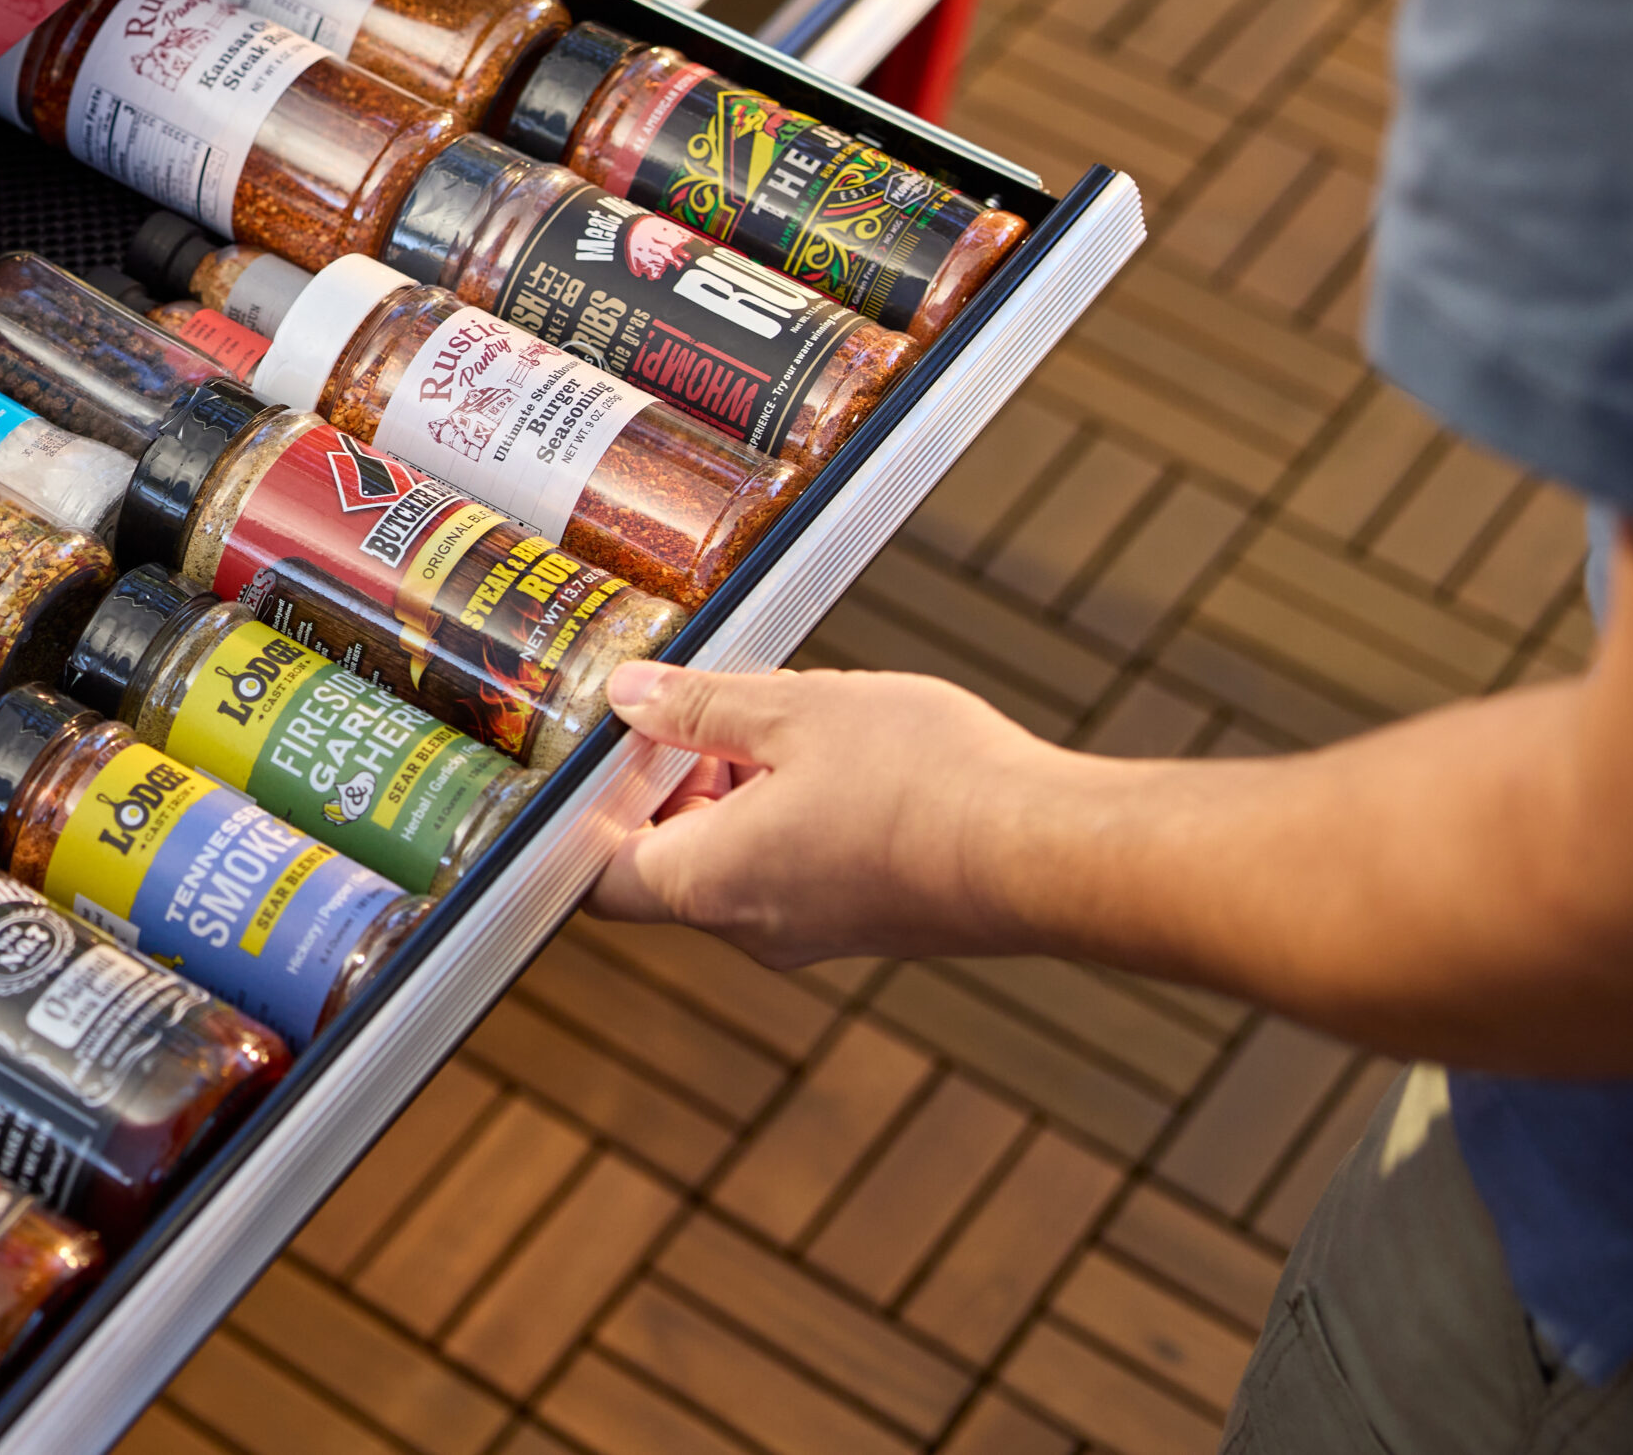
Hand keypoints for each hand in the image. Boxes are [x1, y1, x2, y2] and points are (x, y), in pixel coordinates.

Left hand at [592, 660, 1051, 969]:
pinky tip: (838, 753)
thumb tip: (629, 698)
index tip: (610, 748)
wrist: (1044, 851)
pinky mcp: (863, 922)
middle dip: (675, 780)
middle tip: (711, 709)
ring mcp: (811, 932)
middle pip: (666, 860)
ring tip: (788, 718)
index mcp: (707, 883)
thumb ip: (699, 706)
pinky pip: (794, 868)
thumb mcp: (793, 710)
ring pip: (735, 859)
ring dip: (740, 788)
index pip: (596, 874)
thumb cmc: (923, 782)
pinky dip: (791, 811)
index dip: (587, 809)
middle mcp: (750, 926)